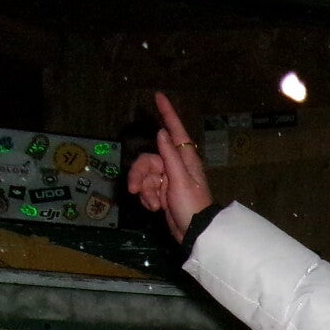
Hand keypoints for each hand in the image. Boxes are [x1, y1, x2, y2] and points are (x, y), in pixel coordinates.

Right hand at [126, 92, 213, 241]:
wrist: (193, 233)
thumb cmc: (192, 206)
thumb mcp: (180, 180)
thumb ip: (169, 156)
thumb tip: (162, 132)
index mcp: (186, 160)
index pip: (176, 130)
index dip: (167, 113)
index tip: (159, 95)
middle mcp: (177, 166)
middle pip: (149, 159)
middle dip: (140, 175)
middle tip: (136, 190)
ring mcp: (169, 180)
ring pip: (145, 175)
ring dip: (145, 191)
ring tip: (154, 204)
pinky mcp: (163, 192)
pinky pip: (147, 188)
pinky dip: (148, 198)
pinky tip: (156, 209)